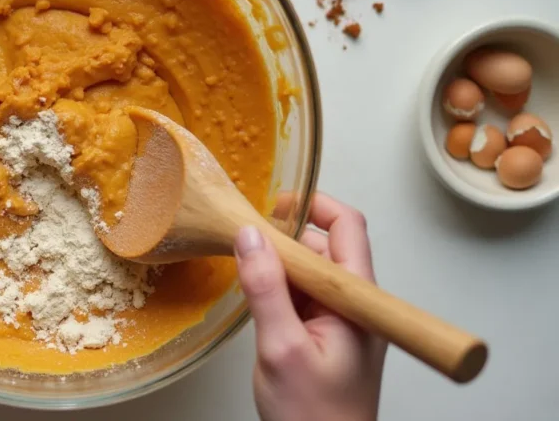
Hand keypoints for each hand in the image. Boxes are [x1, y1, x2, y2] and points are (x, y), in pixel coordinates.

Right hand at [235, 193, 386, 420]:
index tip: (272, 205)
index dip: (313, 206)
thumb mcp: (281, 349)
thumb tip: (248, 236)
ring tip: (246, 274)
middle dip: (285, 237)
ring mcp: (342, 321)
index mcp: (358, 300)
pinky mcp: (326, 337)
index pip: (347, 227)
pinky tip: (257, 301)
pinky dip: (278, 290)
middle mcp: (356, 305)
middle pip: (325, 246)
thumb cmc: (314, 419)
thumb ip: (266, 289)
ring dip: (279, 265)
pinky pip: (301, 297)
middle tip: (245, 242)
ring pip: (310, 272)